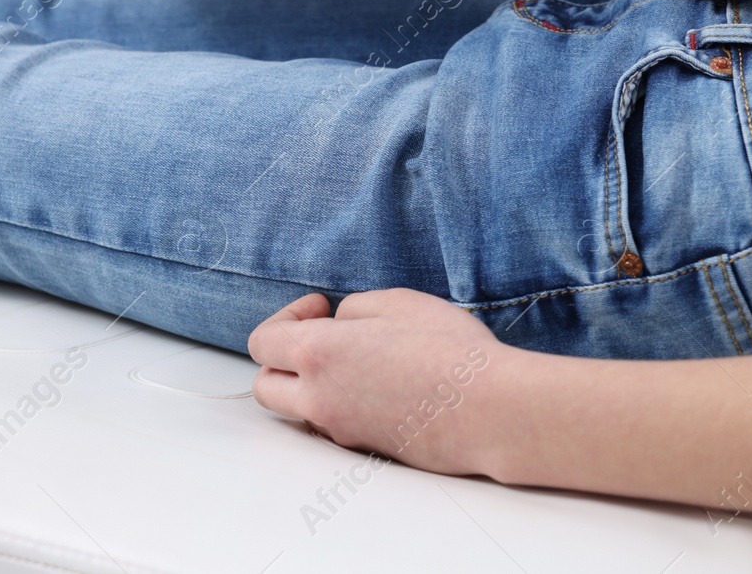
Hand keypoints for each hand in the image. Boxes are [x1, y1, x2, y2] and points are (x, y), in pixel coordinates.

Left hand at [248, 290, 504, 476]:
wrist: (488, 409)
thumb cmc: (449, 350)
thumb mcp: (400, 302)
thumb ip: (355, 308)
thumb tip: (339, 323)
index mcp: (318, 355)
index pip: (263, 341)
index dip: (287, 316)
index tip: (320, 308)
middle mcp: (319, 399)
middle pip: (266, 386)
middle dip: (283, 359)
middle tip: (324, 338)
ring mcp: (342, 431)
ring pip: (301, 410)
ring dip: (313, 385)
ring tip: (359, 363)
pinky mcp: (368, 449)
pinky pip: (339, 425)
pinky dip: (348, 405)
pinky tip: (390, 387)